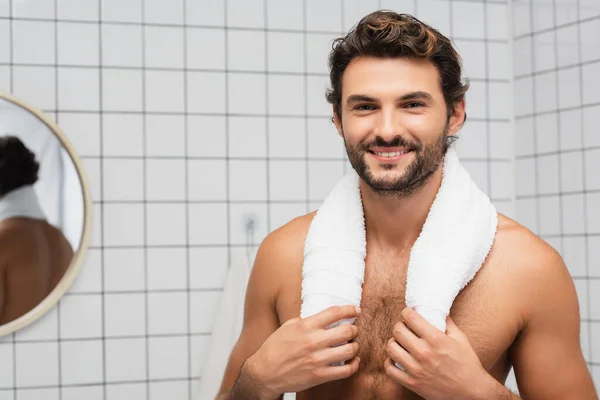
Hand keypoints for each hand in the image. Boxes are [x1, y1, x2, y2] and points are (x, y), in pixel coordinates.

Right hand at [246, 305, 360, 397]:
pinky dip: (354, 365)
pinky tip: (353, 361)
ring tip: (352, 346)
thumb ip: (305, 321)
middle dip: (354, 329)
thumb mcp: (287, 326)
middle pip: (347, 331)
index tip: (355, 310)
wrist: (264, 373)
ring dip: (355, 346)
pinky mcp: (320, 376)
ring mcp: (318, 359)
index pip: (334, 313)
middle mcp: (314, 341)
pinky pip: (346, 370)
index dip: (349, 310)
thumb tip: (320, 318)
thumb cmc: (274, 348)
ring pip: (350, 350)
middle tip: (353, 330)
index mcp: (306, 326)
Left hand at [384, 307, 487, 399]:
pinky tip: (397, 359)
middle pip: (397, 330)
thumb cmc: (467, 364)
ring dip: (393, 342)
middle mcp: (424, 353)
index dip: (406, 312)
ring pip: (391, 348)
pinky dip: (390, 362)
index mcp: (436, 339)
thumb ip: (447, 322)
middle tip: (405, 328)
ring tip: (400, 343)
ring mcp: (416, 369)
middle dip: (400, 326)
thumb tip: (435, 309)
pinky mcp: (412, 383)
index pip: (411, 318)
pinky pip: (389, 369)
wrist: (471, 392)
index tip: (408, 313)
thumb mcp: (460, 339)